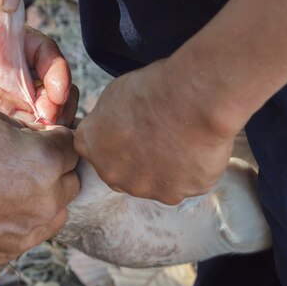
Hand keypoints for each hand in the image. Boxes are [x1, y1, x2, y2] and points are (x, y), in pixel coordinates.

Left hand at [0, 10, 70, 134]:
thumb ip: (3, 104)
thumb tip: (42, 127)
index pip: (43, 49)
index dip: (56, 72)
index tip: (56, 95)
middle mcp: (7, 58)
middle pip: (49, 77)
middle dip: (56, 100)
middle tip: (50, 123)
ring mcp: (4, 84)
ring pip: (41, 99)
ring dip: (47, 118)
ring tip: (43, 136)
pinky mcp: (0, 108)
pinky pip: (26, 117)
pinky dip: (33, 129)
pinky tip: (34, 142)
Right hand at [0, 99, 79, 263]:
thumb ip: (17, 121)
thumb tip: (28, 132)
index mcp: (44, 159)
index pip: (70, 143)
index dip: (54, 135)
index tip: (38, 135)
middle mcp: (46, 197)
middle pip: (70, 176)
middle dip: (54, 165)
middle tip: (24, 158)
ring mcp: (30, 228)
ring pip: (58, 207)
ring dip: (46, 194)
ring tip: (13, 183)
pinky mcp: (11, 250)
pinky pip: (33, 230)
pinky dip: (25, 218)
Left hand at [74, 60, 239, 204]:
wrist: (191, 100)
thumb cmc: (152, 89)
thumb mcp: (113, 96)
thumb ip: (106, 121)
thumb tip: (112, 127)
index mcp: (89, 145)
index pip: (98, 148)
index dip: (119, 136)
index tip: (136, 124)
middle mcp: (110, 173)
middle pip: (123, 171)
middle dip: (138, 157)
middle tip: (160, 133)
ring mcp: (141, 187)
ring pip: (153, 182)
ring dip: (165, 167)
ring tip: (182, 138)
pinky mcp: (172, 196)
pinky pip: (180, 185)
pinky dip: (189, 171)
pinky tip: (197, 150)